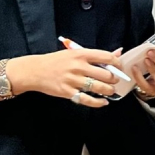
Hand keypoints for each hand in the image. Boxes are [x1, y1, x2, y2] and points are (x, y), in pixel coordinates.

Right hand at [7, 48, 122, 107]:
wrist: (34, 71)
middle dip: (114, 79)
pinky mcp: (68, 92)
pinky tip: (103, 102)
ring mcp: (73, 80)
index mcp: (82, 54)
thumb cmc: (56, 61)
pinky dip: (98, 102)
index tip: (119, 68)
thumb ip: (96, 55)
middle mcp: (78, 66)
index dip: (117, 64)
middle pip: (106, 74)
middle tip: (115, 81)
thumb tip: (118, 53)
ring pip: (99, 87)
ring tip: (110, 91)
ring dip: (109, 90)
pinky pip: (87, 99)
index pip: (107, 57)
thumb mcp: (75, 53)